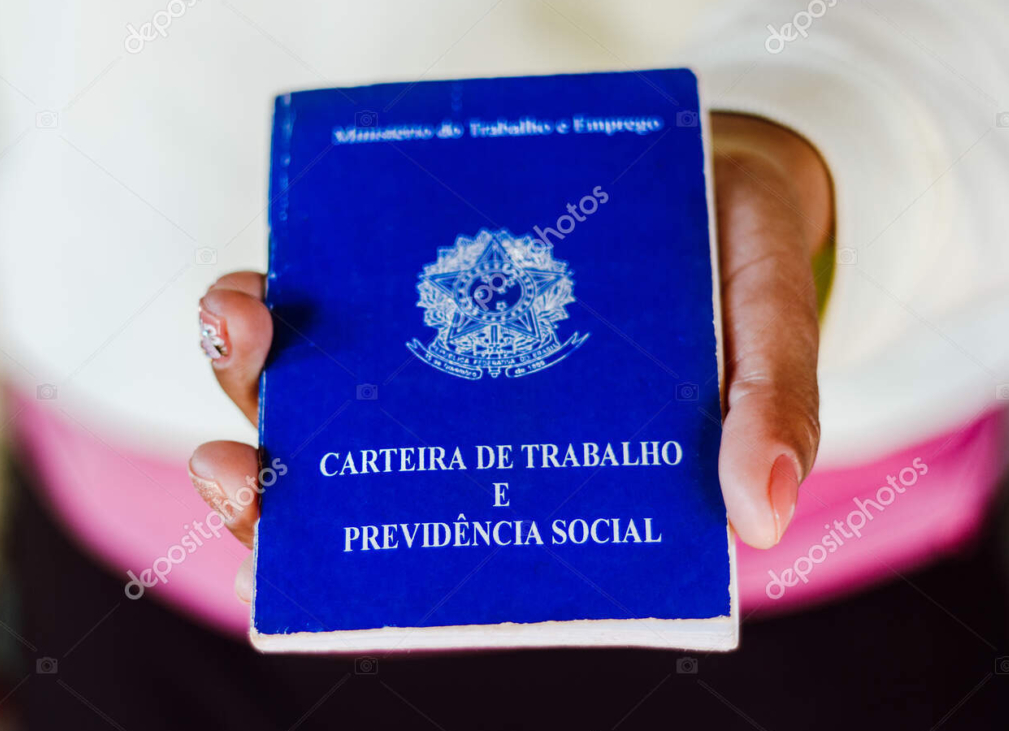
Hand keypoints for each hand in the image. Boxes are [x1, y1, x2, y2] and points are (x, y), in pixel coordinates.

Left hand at [189, 113, 829, 603]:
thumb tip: (765, 515)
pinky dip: (286, 297)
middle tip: (236, 467)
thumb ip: (772, 407)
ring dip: (250, 373)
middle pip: (351, 477)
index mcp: (548, 468)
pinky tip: (266, 280)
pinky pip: (330, 300)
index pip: (436, 550)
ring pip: (318, 388)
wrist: (722, 167)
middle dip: (270, 482)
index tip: (285, 563)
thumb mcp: (772, 324)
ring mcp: (437, 348)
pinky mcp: (419, 272)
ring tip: (241, 325)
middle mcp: (475, 419)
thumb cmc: (745, 263)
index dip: (347, 573)